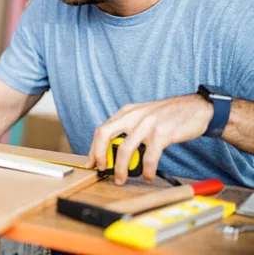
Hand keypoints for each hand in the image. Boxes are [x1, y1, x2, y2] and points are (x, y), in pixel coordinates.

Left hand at [85, 95, 212, 184]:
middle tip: (102, 170)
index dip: (93, 148)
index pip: (102, 130)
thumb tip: (114, 150)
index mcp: (127, 112)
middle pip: (105, 134)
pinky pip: (149, 157)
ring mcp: (148, 124)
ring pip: (125, 149)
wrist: (197, 108)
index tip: (90, 163)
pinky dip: (146, 170)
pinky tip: (147, 176)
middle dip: (98, 154)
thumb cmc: (169, 115)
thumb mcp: (144, 116)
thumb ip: (129, 128)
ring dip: (121, 168)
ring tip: (122, 179)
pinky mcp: (163, 134)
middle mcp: (134, 116)